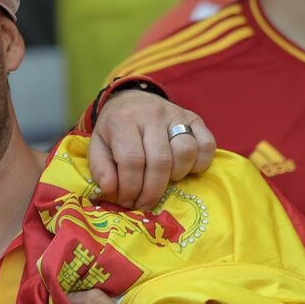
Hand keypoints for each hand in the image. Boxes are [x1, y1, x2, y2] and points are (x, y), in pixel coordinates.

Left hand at [88, 89, 214, 208]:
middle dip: (153, 190)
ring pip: (186, 152)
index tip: (128, 202)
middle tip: (144, 203)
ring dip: (176, 176)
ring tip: (162, 181)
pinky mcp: (194, 118)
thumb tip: (110, 190)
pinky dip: (199, 163)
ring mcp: (176, 114)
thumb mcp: (97, 145)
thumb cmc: (113, 129)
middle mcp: (152, 115)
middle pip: (160, 161)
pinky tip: (183, 170)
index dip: (131, 187)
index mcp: (123, 121)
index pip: (132, 160)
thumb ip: (100, 168)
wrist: (130, 100)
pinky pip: (207, 144)